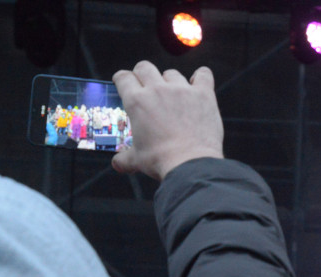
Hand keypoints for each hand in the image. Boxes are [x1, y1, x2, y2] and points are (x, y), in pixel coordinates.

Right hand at [112, 62, 223, 180]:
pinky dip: (201, 77)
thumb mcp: (137, 160)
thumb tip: (117, 164)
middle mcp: (157, 90)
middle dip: (143, 74)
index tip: (125, 83)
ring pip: (172, 74)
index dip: (122, 80)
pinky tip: (198, 84)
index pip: (124, 77)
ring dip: (170, 81)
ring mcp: (181, 90)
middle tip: (147, 86)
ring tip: (173, 95)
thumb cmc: (161, 161)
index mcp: (136, 101)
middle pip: (145, 67)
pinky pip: (203, 75)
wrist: (190, 164)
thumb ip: (124, 159)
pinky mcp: (203, 95)